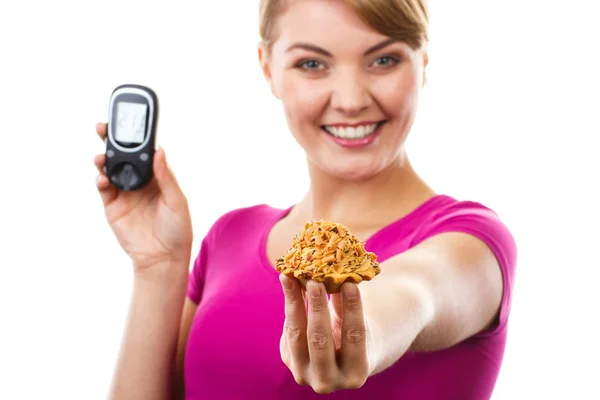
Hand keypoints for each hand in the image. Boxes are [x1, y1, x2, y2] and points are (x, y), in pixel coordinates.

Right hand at [93, 122, 192, 274]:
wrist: (163, 257)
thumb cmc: (177, 229)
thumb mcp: (177, 201)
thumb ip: (166, 177)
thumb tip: (160, 151)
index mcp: (157, 176)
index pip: (144, 151)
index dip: (136, 137)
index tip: (128, 121)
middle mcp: (139, 181)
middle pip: (122, 155)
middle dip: (112, 140)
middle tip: (103, 127)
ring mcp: (124, 192)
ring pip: (110, 169)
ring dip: (103, 159)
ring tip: (101, 156)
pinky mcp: (113, 206)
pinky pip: (104, 188)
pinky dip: (100, 180)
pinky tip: (102, 178)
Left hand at [279, 275, 372, 393]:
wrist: (340, 357)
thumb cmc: (355, 332)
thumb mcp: (359, 322)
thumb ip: (347, 304)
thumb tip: (338, 273)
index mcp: (355, 373)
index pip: (354, 336)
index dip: (352, 309)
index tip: (350, 284)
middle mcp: (327, 381)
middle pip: (320, 340)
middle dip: (317, 308)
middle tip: (315, 280)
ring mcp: (303, 374)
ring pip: (296, 334)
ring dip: (294, 302)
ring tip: (293, 276)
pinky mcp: (287, 359)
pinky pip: (288, 328)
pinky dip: (290, 304)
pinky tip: (289, 282)